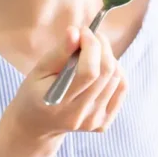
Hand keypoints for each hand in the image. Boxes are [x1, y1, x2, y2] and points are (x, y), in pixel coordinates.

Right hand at [1, 26, 127, 140]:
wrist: (37, 125)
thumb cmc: (35, 93)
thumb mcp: (39, 70)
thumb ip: (59, 52)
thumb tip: (76, 31)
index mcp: (58, 103)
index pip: (88, 72)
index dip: (92, 46)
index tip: (85, 31)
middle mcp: (79, 115)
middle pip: (106, 73)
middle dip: (102, 47)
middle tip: (92, 36)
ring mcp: (94, 121)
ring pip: (117, 78)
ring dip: (108, 58)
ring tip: (93, 54)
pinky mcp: (104, 123)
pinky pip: (122, 88)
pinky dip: (116, 72)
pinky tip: (102, 69)